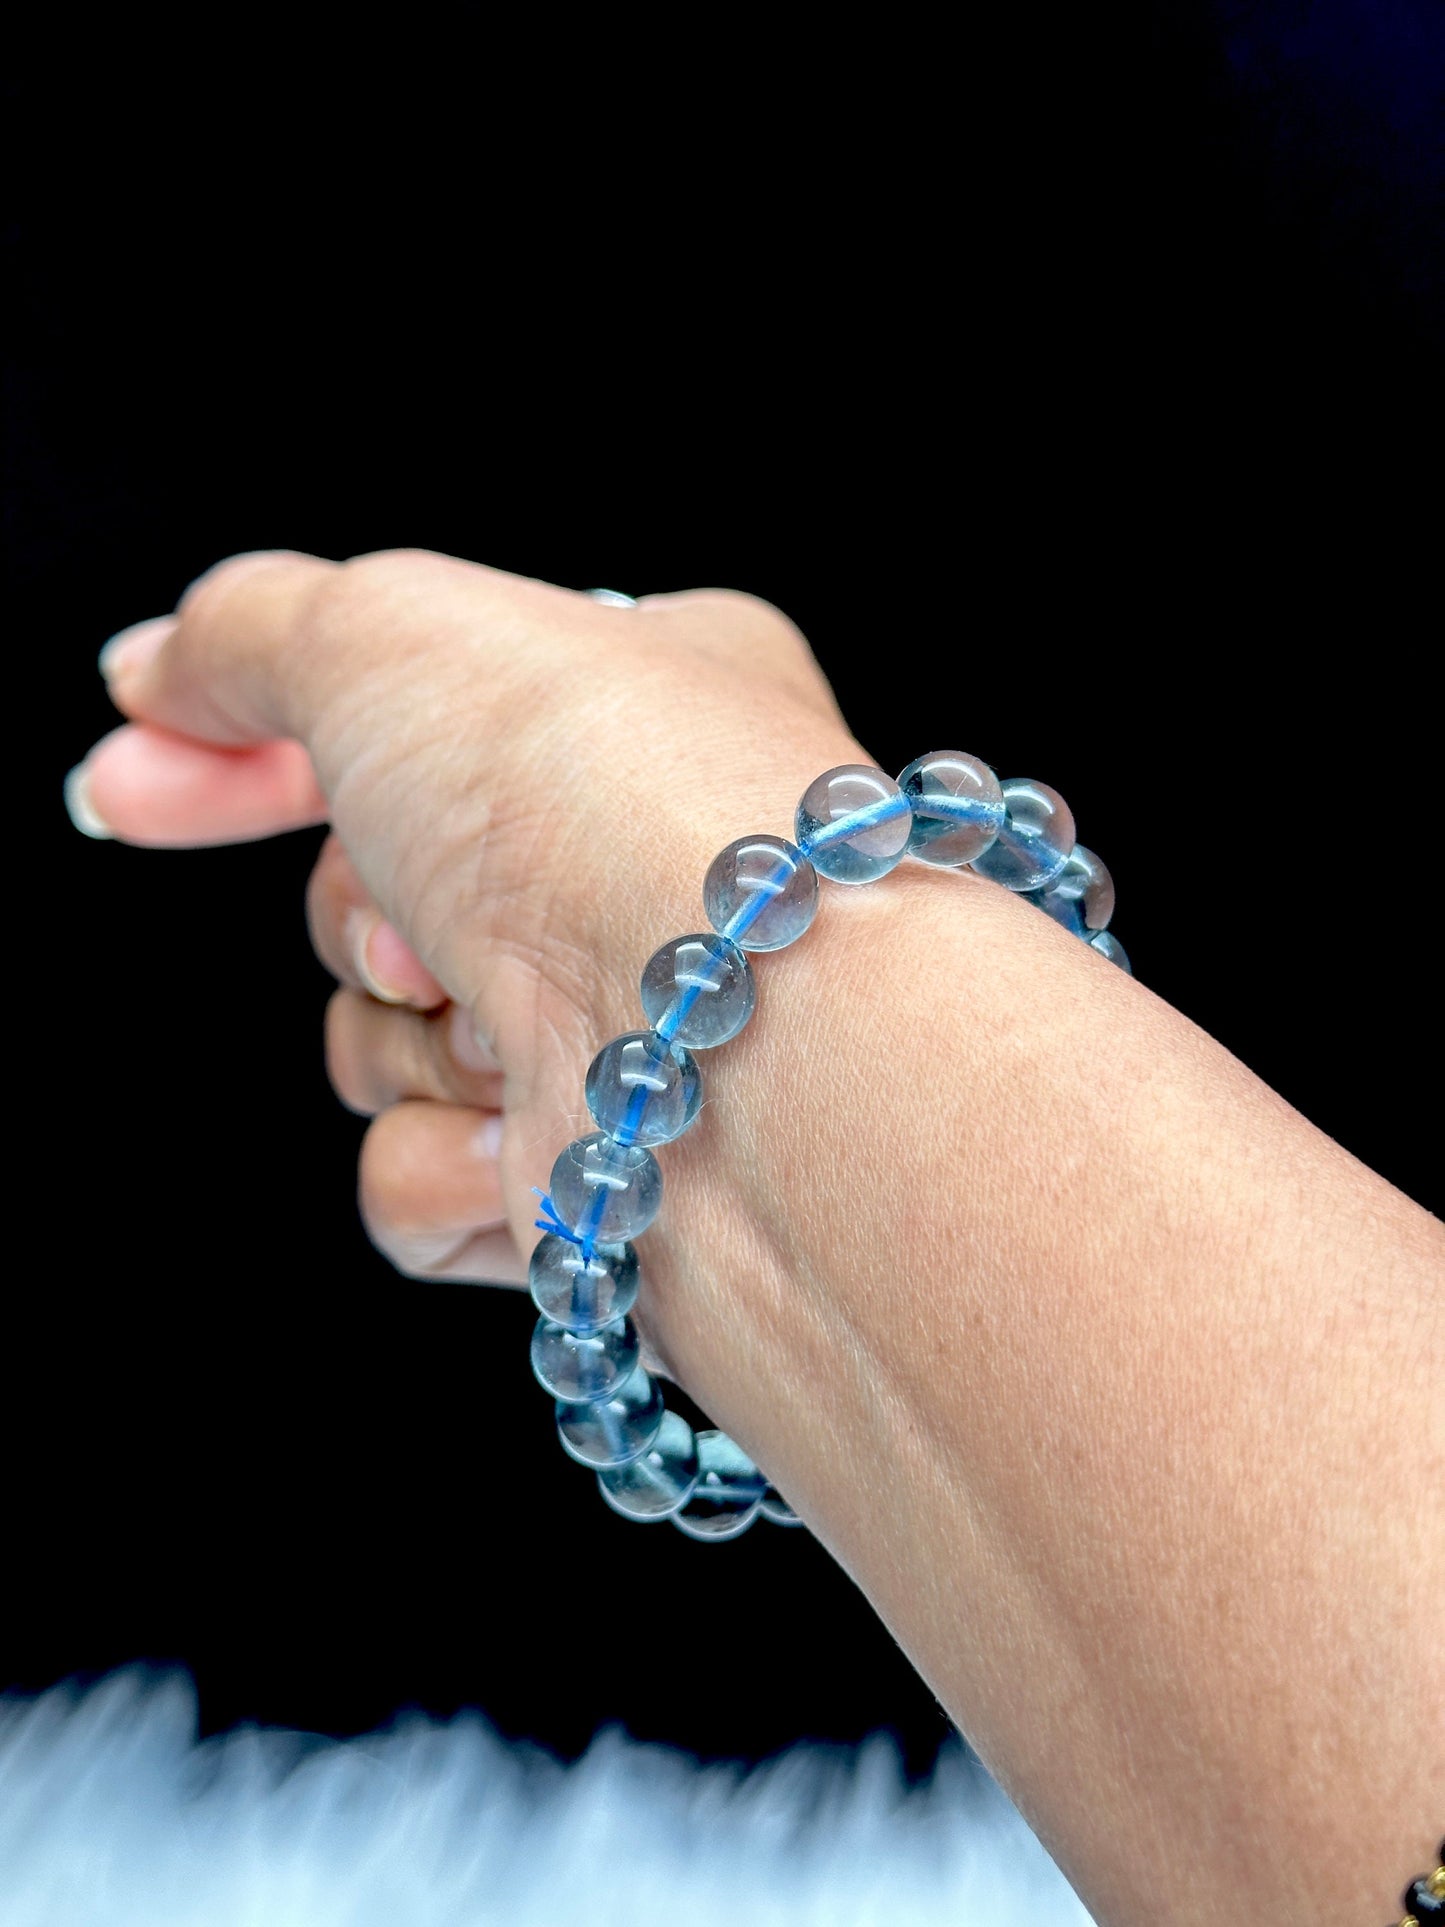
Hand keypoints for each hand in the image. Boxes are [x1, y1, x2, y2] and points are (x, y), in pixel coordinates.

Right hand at [74, 547, 860, 1310]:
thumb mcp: (392, 633)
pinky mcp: (595, 1185)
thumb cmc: (606, 804)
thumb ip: (251, 632)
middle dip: (356, 911)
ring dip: (404, 1038)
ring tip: (509, 1023)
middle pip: (372, 893)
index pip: (403, 716)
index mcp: (632, 703)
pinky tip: (531, 1139)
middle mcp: (638, 868)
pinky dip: (448, 1164)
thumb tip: (155, 673)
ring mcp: (621, 1033)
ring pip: (379, 1044)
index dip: (246, 748)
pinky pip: (413, 1181)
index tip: (125, 784)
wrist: (739, 1044)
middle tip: (421, 916)